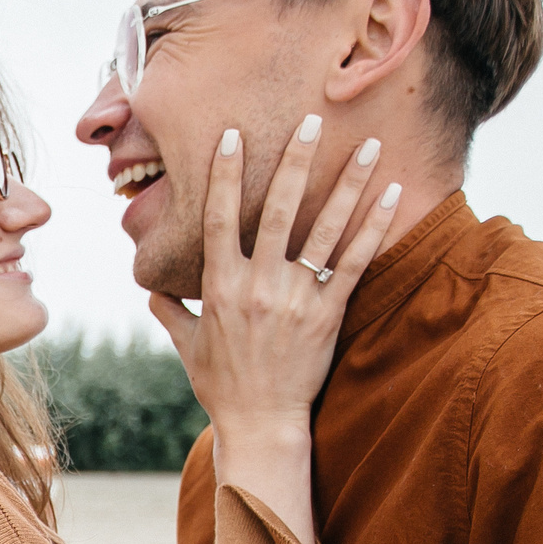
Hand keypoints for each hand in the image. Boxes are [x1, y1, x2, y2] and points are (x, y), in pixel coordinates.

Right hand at [148, 116, 399, 543]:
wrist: (260, 424)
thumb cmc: (222, 387)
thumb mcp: (189, 347)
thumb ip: (172, 312)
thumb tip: (149, 291)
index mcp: (220, 288)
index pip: (221, 219)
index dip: (226, 175)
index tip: (233, 135)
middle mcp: (257, 286)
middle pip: (278, 210)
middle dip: (296, 160)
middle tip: (312, 119)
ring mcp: (295, 299)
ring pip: (325, 228)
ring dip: (349, 182)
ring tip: (370, 144)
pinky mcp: (328, 314)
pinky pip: (354, 261)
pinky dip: (375, 226)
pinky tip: (393, 193)